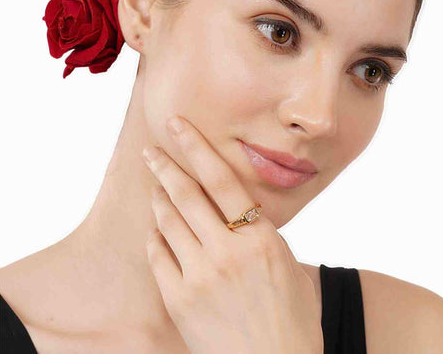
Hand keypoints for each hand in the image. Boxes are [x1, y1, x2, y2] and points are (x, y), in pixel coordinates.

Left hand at [142, 115, 323, 353]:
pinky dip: (155, 237)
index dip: (197, 147)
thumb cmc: (291, 316)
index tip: (178, 126)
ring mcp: (200, 277)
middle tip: (151, 149)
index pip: (222, 179)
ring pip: (168, 221)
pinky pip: (158, 256)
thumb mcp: (287, 263)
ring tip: (155, 184)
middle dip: (165, 166)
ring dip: (159, 198)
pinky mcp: (180, 301)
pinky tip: (156, 228)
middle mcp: (228, 252)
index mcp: (260, 238)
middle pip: (187, 194)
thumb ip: (259, 232)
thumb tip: (235, 208)